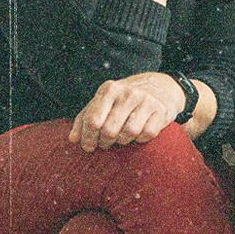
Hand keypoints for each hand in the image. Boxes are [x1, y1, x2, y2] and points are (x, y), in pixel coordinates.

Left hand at [68, 72, 186, 151]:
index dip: (88, 138)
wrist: (160, 87)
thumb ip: (85, 118)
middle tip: (105, 143)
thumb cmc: (123, 99)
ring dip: (123, 141)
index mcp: (109, 89)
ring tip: (121, 138)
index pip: (93, 120)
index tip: (88, 147)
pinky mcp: (161, 111)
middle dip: (105, 142)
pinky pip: (147, 134)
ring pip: (129, 133)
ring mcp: (146, 101)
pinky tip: (138, 134)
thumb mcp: (103, 102)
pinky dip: (140, 139)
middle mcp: (128, 93)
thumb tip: (73, 139)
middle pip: (109, 130)